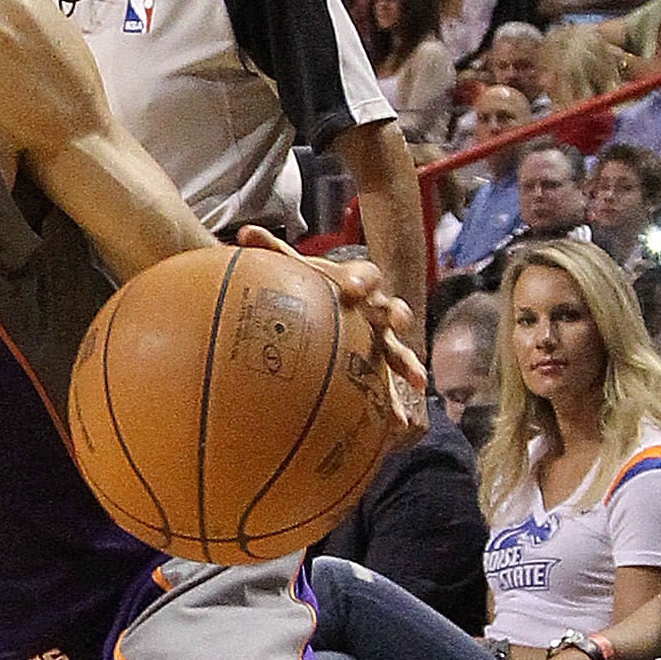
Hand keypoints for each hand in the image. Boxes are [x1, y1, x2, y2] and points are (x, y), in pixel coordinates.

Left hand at [239, 226, 427, 448]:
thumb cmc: (310, 286)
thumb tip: (244, 232)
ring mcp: (381, 338)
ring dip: (407, 362)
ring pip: (399, 349)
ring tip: (416, 380)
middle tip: (394, 321)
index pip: (364, 275)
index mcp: (355, 283)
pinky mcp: (378, 366)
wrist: (330, 303)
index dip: (361, 280)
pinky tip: (396, 426)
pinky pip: (390, 387)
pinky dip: (394, 404)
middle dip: (396, 314)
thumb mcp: (293, 269)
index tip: (352, 288)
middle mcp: (374, 309)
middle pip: (392, 308)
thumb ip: (272, 251)